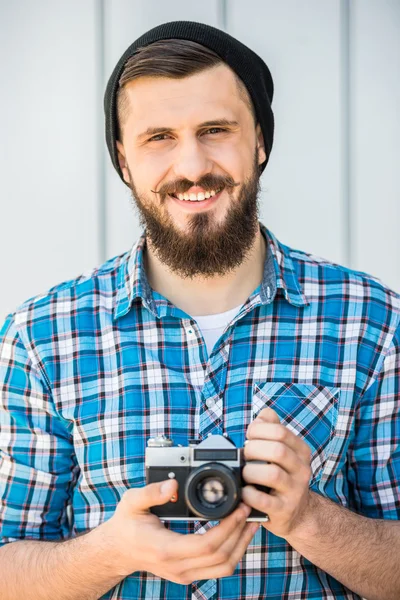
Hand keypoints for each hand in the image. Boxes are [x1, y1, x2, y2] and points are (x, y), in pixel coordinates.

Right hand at [101, 479, 258, 584]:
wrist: (118, 550)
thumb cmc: (126, 524)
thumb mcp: (132, 502)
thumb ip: (151, 492)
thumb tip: (173, 484)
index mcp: (166, 549)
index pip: (207, 545)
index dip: (228, 528)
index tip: (239, 509)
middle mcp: (177, 567)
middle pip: (221, 558)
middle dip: (241, 534)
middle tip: (249, 510)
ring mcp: (184, 574)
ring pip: (224, 567)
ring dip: (241, 545)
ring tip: (250, 522)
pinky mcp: (188, 574)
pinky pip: (218, 569)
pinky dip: (233, 552)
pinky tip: (238, 534)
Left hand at [242, 407, 311, 538]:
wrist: (297, 512)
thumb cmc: (282, 475)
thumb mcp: (282, 449)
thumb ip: (272, 427)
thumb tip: (263, 414)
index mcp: (301, 450)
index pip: (280, 431)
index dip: (258, 431)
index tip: (249, 437)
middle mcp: (302, 469)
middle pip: (277, 450)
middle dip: (254, 450)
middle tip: (245, 455)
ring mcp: (295, 491)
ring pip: (273, 474)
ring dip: (250, 471)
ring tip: (245, 474)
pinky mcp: (284, 510)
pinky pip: (264, 500)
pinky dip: (249, 494)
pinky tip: (246, 491)